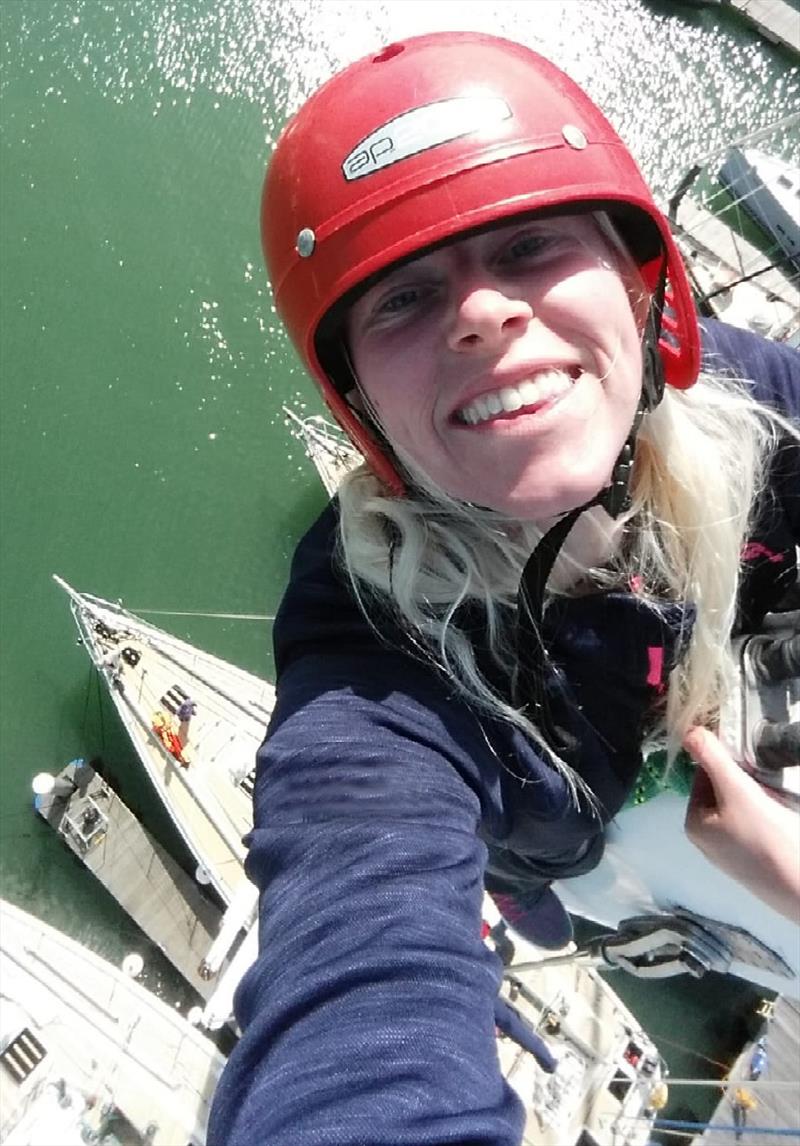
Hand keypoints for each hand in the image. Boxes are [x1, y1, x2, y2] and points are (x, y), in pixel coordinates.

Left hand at [683, 727, 799, 922]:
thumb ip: (713, 759)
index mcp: (693, 823)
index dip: (725, 763)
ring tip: (775, 801)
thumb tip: (689, 729)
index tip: (749, 762)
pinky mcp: (752, 860)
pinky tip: (780, 817)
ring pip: (740, 806)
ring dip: (758, 796)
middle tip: (766, 785)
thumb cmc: (767, 838)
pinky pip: (754, 824)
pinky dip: (767, 814)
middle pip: (721, 791)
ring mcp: (730, 852)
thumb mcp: (738, 791)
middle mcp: (706, 839)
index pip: (702, 775)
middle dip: (744, 781)